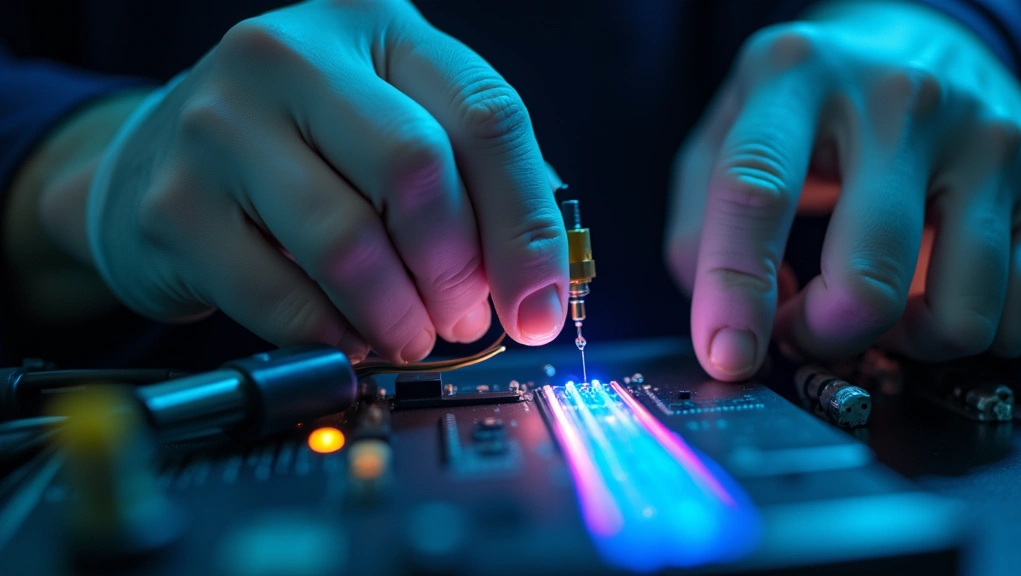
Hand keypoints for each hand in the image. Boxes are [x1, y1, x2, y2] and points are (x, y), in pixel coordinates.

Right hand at [82, 0, 567, 363]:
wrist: (158, 155)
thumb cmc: (302, 145)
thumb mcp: (392, 122)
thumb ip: (474, 181)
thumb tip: (546, 280)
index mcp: (373, 25)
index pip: (485, 116)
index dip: (526, 226)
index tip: (541, 305)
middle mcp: (290, 54)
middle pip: (417, 172)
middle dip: (458, 272)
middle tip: (464, 319)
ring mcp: (219, 124)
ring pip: (350, 242)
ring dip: (399, 317)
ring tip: (409, 333)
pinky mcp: (174, 205)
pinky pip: (284, 299)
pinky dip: (333, 337)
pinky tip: (346, 336)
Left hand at [665, 0, 1020, 379]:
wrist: (914, 42)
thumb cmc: (803, 106)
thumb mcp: (720, 137)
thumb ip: (699, 229)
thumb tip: (737, 324)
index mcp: (794, 80)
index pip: (756, 193)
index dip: (734, 291)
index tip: (728, 355)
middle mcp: (898, 101)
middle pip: (865, 276)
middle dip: (823, 334)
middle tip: (802, 323)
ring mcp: (981, 137)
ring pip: (958, 310)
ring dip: (901, 341)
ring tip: (870, 304)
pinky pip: (1019, 310)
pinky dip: (963, 327)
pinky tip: (930, 293)